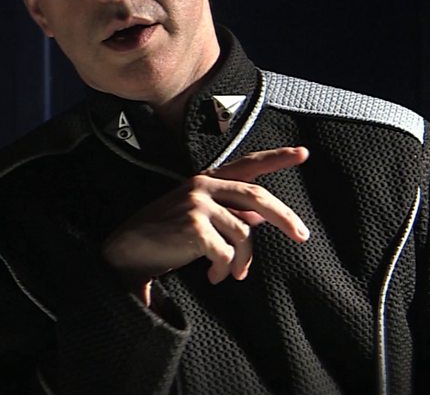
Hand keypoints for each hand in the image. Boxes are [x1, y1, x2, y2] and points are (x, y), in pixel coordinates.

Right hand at [101, 147, 310, 301]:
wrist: (125, 251)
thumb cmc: (163, 236)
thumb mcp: (199, 218)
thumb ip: (229, 213)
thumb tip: (260, 217)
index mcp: (205, 180)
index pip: (247, 164)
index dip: (276, 159)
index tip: (304, 153)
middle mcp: (203, 186)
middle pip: (257, 197)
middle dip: (285, 217)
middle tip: (303, 235)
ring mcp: (198, 205)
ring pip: (244, 234)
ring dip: (242, 261)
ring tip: (232, 274)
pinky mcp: (194, 227)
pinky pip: (227, 254)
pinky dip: (226, 270)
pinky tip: (214, 276)